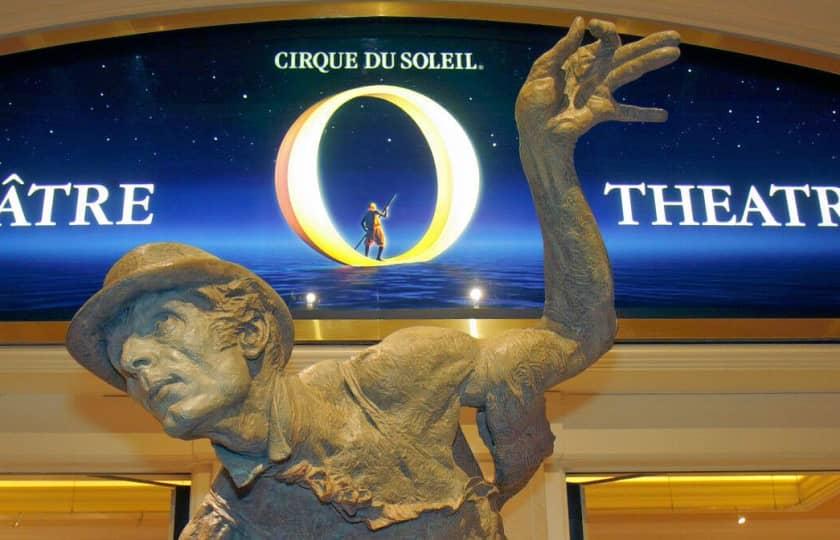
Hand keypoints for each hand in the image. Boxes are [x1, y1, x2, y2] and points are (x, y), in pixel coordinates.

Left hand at [515, 18, 679, 143]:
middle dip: (650, 44)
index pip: (604, 40)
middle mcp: (594, 73)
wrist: (534, 131)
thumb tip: (581, 21)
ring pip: (632, 72)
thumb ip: (563, 48)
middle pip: (627, 53)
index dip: (605, 30)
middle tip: (676, 36)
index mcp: (579, 59)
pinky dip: (644, 114)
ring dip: (653, 62)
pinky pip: (627, 113)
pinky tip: (663, 115)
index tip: (595, 25)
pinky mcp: (602, 111)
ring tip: (675, 53)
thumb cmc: (533, 101)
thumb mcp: (542, 69)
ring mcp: (600, 91)